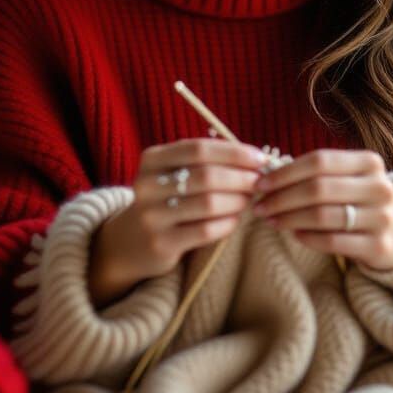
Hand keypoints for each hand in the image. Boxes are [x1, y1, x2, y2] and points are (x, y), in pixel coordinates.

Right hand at [92, 138, 268, 297]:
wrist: (131, 241)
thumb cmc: (166, 199)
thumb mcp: (174, 174)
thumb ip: (206, 162)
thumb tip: (255, 159)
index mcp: (152, 159)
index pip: (199, 149)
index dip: (234, 152)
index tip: (260, 158)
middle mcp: (147, 185)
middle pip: (206, 176)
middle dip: (241, 177)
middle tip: (260, 182)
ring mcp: (151, 216)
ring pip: (208, 203)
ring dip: (237, 200)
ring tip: (249, 200)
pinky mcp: (161, 243)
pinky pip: (205, 230)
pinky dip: (227, 223)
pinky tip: (235, 219)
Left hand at [250, 148, 392, 269]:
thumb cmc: (359, 201)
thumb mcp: (347, 179)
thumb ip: (316, 173)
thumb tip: (266, 175)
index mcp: (369, 162)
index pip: (319, 160)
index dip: (285, 172)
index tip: (260, 183)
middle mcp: (379, 186)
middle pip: (318, 188)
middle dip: (282, 198)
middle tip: (259, 206)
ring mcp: (382, 216)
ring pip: (323, 216)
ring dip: (289, 219)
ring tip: (271, 221)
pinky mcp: (379, 245)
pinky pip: (333, 241)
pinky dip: (308, 237)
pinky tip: (294, 234)